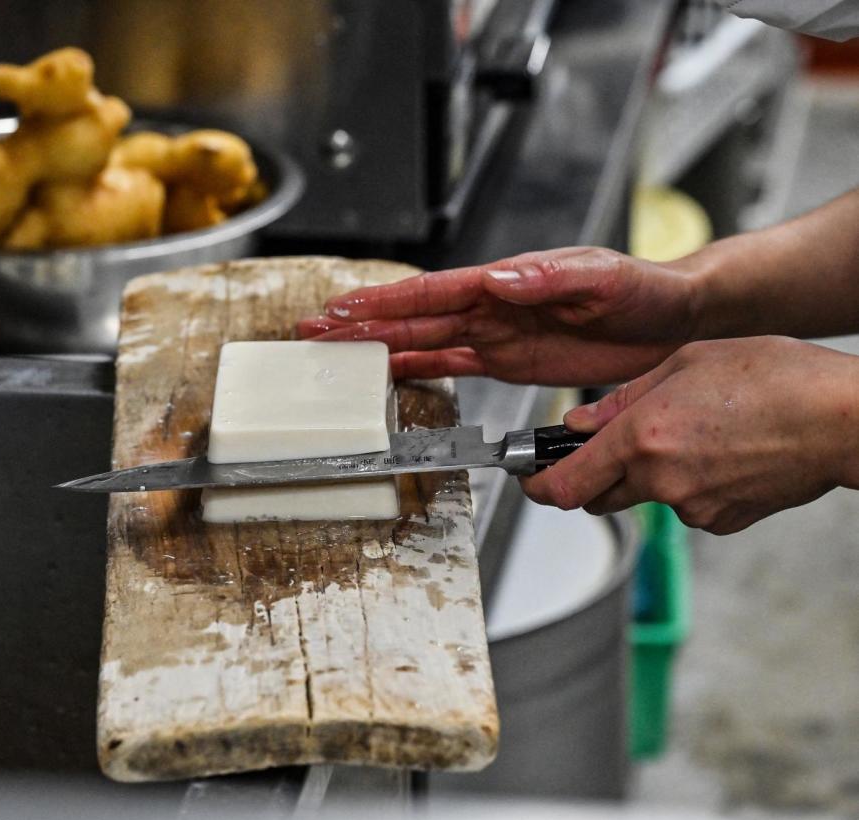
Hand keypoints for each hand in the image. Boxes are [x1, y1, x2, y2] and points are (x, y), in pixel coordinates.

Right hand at [297, 247, 701, 385]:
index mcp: (507, 282)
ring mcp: (496, 333)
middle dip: (361, 324)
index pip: (432, 292)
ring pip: (423, 340)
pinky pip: (452, 364)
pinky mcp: (509, 359)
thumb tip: (497, 278)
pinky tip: (389, 373)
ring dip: (379, 346)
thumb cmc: (643, 288)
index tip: (342, 308)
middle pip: (412, 316)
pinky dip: (417, 369)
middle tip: (314, 331)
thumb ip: (548, 278)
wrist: (674, 318)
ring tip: (336, 352)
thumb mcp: (602, 277)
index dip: (383, 302)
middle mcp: (492, 305)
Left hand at [522, 337, 858, 534]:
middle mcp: (661, 480)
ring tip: (691, 432)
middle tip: (605, 447)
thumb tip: (579, 424)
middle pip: (597, 497)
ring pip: (645, 496)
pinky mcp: (722, 521)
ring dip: (647, 473)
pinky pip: (685, 504)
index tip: (528, 479)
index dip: (537, 486)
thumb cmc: (778, 378)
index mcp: (642, 438)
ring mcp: (693, 507)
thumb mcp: (685, 362)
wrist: (845, 419)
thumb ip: (622, 399)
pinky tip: (719, 452)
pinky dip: (688, 483)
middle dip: (591, 476)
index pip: (565, 485)